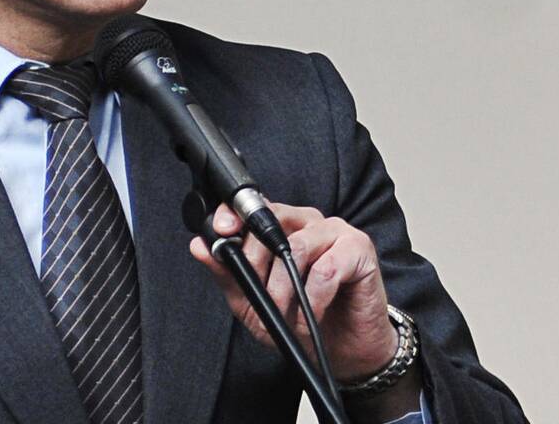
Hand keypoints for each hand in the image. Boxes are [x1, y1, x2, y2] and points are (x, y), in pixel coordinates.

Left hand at [189, 201, 397, 382]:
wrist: (344, 350)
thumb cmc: (301, 320)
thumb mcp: (253, 301)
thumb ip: (229, 273)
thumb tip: (199, 246)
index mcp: (282, 226)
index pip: (254, 208)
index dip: (235, 216)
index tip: (221, 232)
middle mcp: (307, 222)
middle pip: (270, 225)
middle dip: (257, 266)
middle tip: (260, 298)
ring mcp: (335, 231)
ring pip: (296, 247)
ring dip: (284, 288)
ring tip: (285, 314)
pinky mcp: (359, 249)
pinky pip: (327, 268)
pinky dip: (313, 298)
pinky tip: (311, 316)